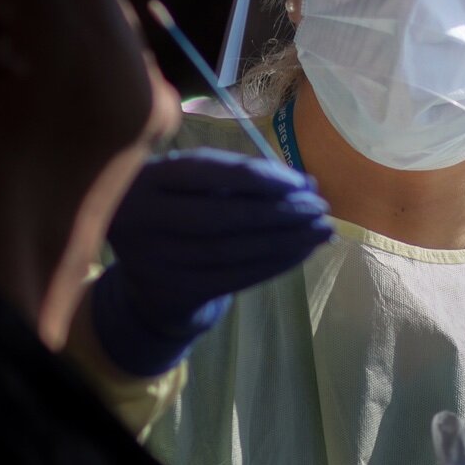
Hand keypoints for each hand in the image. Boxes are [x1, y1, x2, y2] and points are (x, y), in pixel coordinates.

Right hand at [90, 150, 330, 374]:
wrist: (148, 279)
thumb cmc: (182, 212)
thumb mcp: (193, 185)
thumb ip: (238, 177)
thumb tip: (303, 185)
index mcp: (146, 179)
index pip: (205, 171)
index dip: (256, 176)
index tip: (301, 182)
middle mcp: (143, 219)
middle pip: (221, 215)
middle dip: (278, 211)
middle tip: (320, 208)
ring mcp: (157, 261)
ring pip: (232, 251)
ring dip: (285, 240)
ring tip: (322, 230)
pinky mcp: (177, 292)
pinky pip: (235, 278)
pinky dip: (275, 264)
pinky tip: (302, 252)